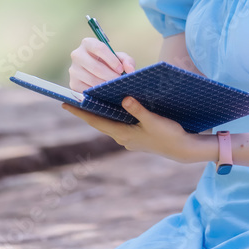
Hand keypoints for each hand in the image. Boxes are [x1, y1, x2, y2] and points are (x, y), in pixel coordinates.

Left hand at [61, 96, 192, 162]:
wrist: (183, 150)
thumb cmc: (169, 135)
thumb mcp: (154, 121)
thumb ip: (138, 110)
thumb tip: (124, 98)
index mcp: (123, 134)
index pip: (96, 121)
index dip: (80, 112)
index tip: (65, 104)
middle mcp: (122, 138)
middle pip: (99, 122)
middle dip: (86, 111)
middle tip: (72, 99)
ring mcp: (129, 138)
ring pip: (109, 123)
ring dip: (99, 113)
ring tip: (89, 101)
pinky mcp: (136, 136)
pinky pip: (118, 124)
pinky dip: (112, 115)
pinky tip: (114, 107)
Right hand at [68, 37, 134, 92]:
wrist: (96, 73)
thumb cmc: (108, 62)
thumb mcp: (119, 58)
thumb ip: (127, 61)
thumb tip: (130, 70)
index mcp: (88, 43)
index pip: (99, 48)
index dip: (112, 60)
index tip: (121, 70)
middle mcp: (77, 54)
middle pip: (95, 66)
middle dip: (110, 75)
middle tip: (119, 81)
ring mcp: (73, 70)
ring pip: (92, 79)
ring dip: (105, 85)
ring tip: (114, 86)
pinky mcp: (73, 83)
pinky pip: (86, 90)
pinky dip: (98, 92)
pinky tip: (105, 92)